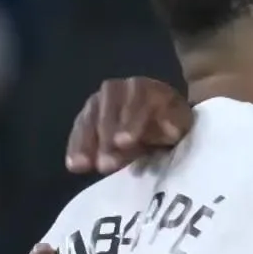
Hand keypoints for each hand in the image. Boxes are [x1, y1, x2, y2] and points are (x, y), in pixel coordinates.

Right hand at [66, 77, 191, 173]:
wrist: (157, 116)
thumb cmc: (170, 121)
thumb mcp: (179, 123)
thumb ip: (174, 126)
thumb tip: (171, 131)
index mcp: (145, 87)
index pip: (136, 100)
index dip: (129, 121)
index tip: (124, 142)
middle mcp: (118, 88)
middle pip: (108, 110)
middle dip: (106, 138)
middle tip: (105, 163)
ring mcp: (99, 100)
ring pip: (89, 119)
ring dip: (86, 144)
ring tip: (83, 166)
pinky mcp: (87, 114)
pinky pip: (79, 129)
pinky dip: (76, 147)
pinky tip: (73, 165)